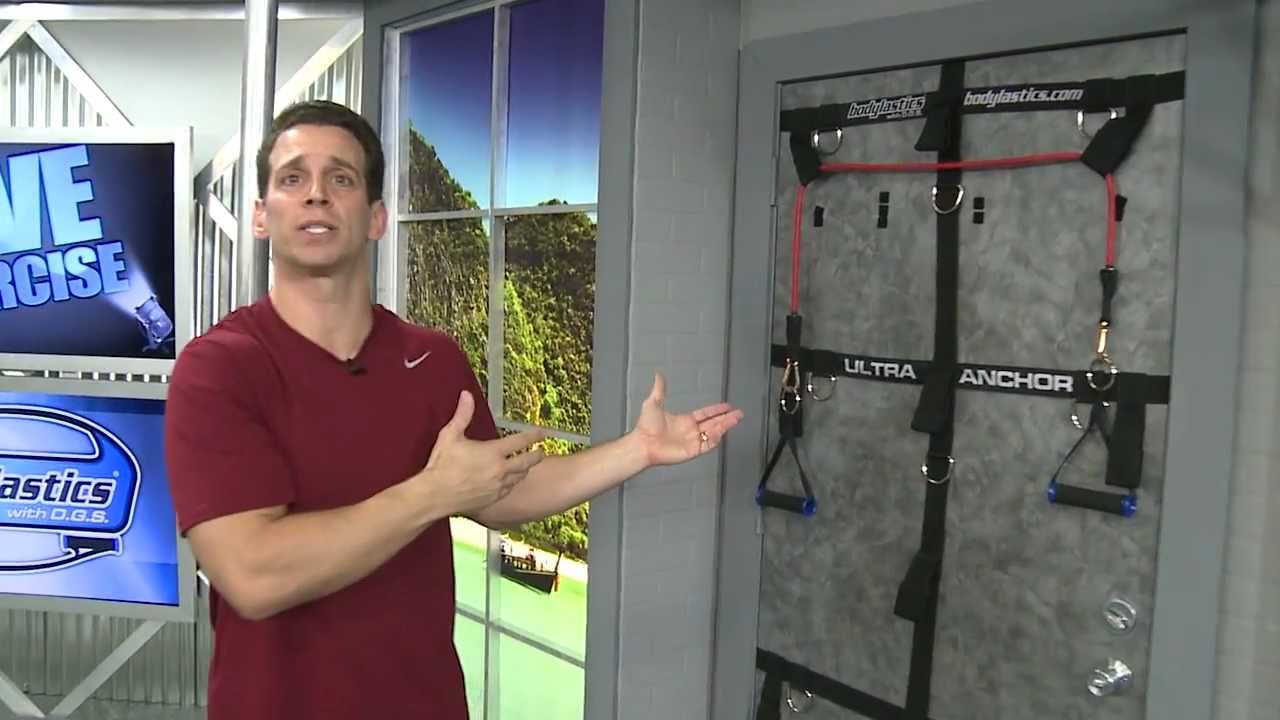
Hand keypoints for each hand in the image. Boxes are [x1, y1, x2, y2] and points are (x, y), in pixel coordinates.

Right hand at [414, 390, 545, 516]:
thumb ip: (462, 415)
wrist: (434, 496)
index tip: (541, 433)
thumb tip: (467, 396)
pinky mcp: (492, 499)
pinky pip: (509, 490)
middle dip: (536, 455)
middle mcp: (500, 470)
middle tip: (541, 452)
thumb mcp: (451, 435)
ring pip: (519, 477)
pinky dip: (512, 483)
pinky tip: (510, 482)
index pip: (521, 441)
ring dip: (525, 470)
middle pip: (527, 462)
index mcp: (493, 452)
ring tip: (526, 466)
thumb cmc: (441, 466)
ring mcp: (497, 486)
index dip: (533, 435)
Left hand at [632, 373, 743, 466]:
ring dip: (725, 425)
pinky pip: (708, 445)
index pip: (705, 414)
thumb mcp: (653, 403)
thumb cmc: (646, 426)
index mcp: (685, 420)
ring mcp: (693, 441)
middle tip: (739, 413)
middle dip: (727, 418)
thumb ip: (660, 390)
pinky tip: (722, 431)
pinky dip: (716, 438)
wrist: (643, 443)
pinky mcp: (693, 450)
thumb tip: (658, 374)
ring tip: (736, 419)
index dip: (716, 410)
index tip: (727, 406)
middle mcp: (691, 431)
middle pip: (714, 423)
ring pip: (714, 432)